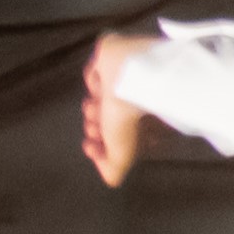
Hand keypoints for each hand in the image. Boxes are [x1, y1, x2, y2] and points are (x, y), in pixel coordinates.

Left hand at [81, 32, 155, 186]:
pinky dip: (94, 80)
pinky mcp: (113, 54)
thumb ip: (114, 166)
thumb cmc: (134, 112)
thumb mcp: (123, 150)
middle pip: (105, 118)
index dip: (103, 144)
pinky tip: (101, 82)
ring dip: (93, 105)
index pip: (120, 135)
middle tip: (93, 127)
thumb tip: (108, 179)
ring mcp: (125, 80)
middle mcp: (135, 103)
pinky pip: (95, 72)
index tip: (91, 147)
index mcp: (143, 122)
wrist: (135, 75)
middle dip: (95, 126)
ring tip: (96, 106)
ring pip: (99, 96)